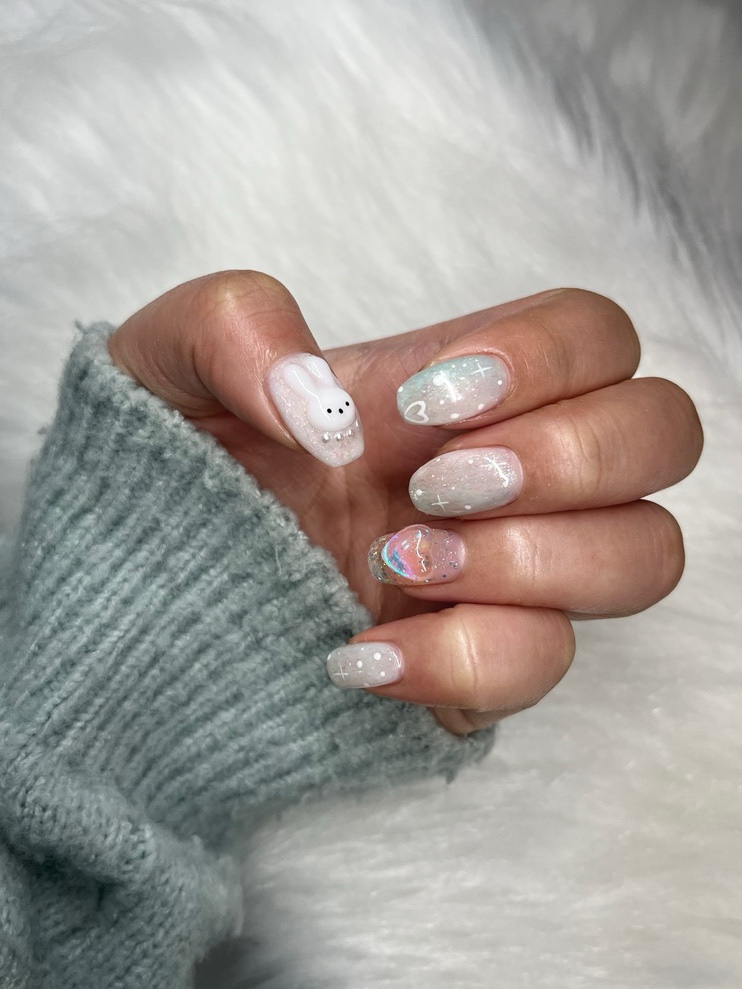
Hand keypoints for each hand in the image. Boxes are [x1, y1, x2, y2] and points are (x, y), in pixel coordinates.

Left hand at [109, 271, 702, 733]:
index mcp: (456, 388)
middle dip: (566, 457)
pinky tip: (357, 652)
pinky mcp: (478, 666)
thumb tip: (325, 407)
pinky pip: (543, 666)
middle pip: (663, 435)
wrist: (141, 602)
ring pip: (643, 555)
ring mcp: (506, 574)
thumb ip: (229, 326)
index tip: (427, 402)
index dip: (550, 358)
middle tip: (431, 486)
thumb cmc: (167, 475)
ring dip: (525, 559)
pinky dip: (459, 661)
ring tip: (396, 563)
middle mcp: (508, 474)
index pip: (598, 336)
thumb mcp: (161, 365)